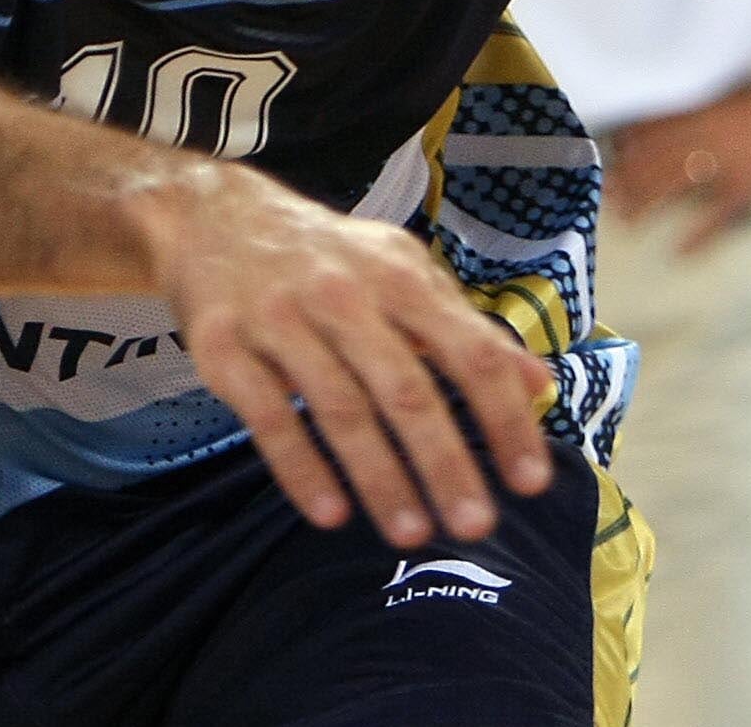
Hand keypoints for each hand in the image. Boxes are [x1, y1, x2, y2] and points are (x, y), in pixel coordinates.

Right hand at [158, 164, 555, 550]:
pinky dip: (302, 470)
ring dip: (380, 479)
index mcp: (398, 276)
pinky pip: (269, 419)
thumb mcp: (402, 272)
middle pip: (406, 389)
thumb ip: (466, 328)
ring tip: (411, 535)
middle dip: (446, 463)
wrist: (211, 217)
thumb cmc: (327, 257)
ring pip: (340, 409)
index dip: (505, 418)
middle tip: (477, 527)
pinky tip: (331, 515)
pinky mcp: (224, 348)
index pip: (469, 352)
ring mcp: (279, 319)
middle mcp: (342, 294)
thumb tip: (538, 383)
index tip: (531, 481)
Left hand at [606, 83, 750, 240]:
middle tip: (606, 196)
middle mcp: (711, 131)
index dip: (630, 141)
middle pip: (656, 154)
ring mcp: (730, 158)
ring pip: (676, 180)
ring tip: (626, 219)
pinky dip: (696, 234)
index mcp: (708, 106)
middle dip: (629, 175)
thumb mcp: (746, 95)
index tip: (608, 157)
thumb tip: (688, 120)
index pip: (656, 123)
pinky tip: (676, 252)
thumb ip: (716, 107)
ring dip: (648, 200)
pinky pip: (717, 213)